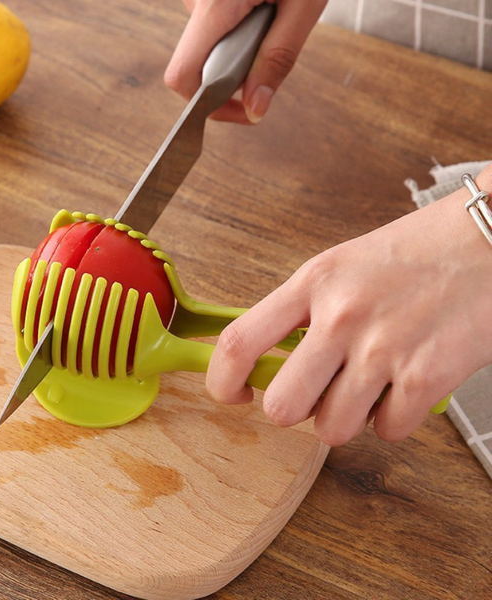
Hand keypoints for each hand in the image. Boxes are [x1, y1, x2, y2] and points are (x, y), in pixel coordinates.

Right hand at [165, 0, 326, 123]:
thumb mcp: (303, 6)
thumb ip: (277, 60)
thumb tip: (255, 109)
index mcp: (216, 5)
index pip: (182, 76)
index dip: (207, 105)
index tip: (241, 109)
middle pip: (195, 65)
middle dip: (231, 77)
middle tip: (269, 53)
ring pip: (205, 46)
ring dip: (236, 52)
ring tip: (271, 17)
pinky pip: (211, 25)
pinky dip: (234, 31)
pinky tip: (259, 7)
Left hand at [207, 166, 491, 444]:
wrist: (489, 240)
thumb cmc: (415, 253)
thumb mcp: (341, 267)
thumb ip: (301, 311)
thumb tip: (273, 360)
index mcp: (312, 283)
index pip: (239, 342)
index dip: (221, 380)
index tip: (233, 393)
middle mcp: (341, 317)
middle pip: (282, 405)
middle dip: (295, 410)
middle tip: (314, 394)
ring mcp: (383, 349)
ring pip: (331, 430)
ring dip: (345, 418)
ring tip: (367, 387)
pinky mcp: (426, 377)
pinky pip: (387, 432)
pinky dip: (393, 420)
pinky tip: (404, 387)